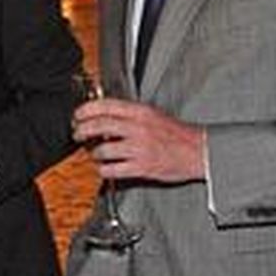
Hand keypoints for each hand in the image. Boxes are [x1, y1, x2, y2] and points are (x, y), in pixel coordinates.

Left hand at [73, 97, 205, 183]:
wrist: (198, 151)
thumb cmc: (177, 134)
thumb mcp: (153, 115)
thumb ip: (130, 114)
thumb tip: (105, 115)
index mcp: (140, 112)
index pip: (105, 105)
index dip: (85, 110)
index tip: (77, 115)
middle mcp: (138, 128)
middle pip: (99, 125)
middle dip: (82, 130)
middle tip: (77, 134)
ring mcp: (139, 148)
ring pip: (103, 150)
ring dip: (94, 153)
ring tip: (95, 153)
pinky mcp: (141, 167)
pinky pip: (112, 169)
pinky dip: (104, 169)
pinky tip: (105, 168)